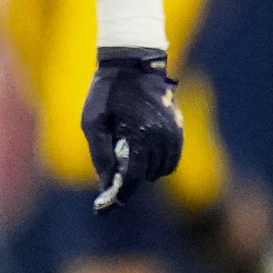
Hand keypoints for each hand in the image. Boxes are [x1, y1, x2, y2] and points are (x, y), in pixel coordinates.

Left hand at [81, 48, 183, 211]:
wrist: (134, 64)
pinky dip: (159, 162)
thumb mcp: (93, 122)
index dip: (117, 197)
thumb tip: (106, 183)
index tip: (103, 208)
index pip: (132, 179)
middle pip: (147, 176)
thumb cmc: (107, 93)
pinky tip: (144, 152)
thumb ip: (100, 154)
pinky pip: (173, 157)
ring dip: (146, 171)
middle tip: (112, 173)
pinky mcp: (179, 128)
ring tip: (128, 157)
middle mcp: (160, 138)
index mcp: (138, 136)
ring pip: (163, 170)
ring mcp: (173, 133)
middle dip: (129, 179)